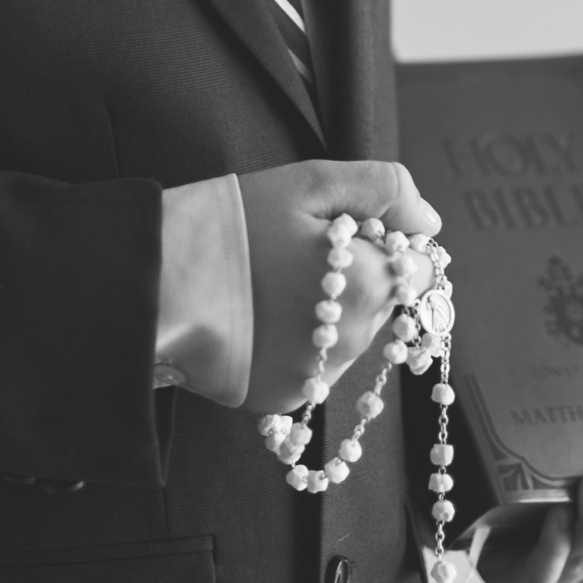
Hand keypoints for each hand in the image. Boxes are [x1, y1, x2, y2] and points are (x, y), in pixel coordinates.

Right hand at [240, 157, 442, 414]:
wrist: (154, 284)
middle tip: (298, 256)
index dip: (392, 246)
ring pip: (348, 340)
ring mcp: (319, 377)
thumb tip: (428, 221)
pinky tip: (257, 319)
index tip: (353, 235)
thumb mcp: (304, 182)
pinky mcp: (283, 400)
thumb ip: (382, 189)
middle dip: (358, 280)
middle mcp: (354, 341)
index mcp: (369, 284)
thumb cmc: (228, 227)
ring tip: (270, 287)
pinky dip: (294, 347)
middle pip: (385, 305)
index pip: (425, 271)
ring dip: (328, 315)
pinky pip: (310, 370)